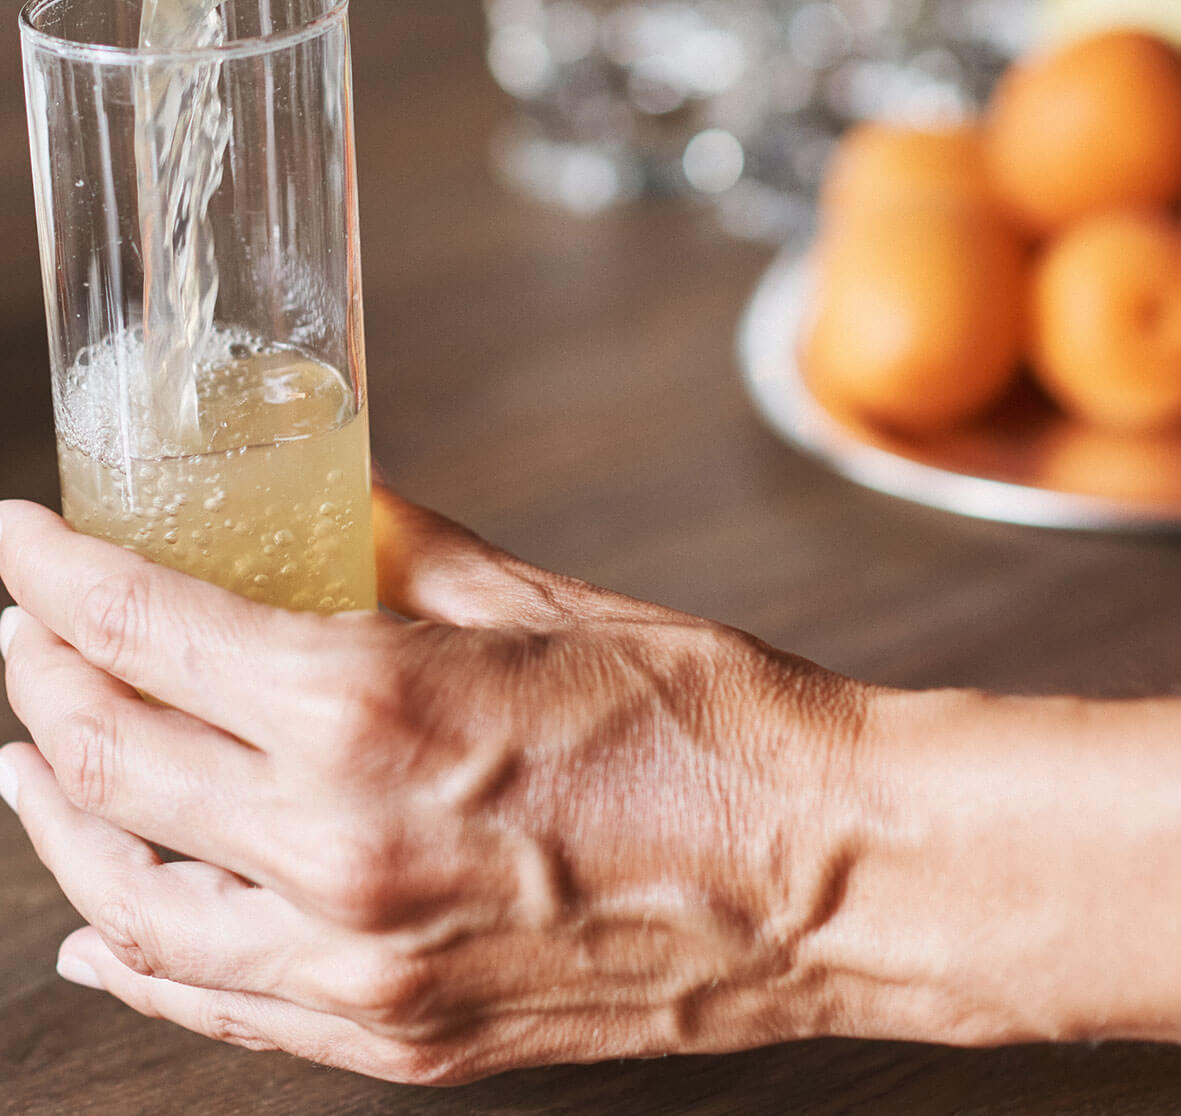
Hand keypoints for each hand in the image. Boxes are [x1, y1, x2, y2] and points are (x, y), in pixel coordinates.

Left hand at [0, 494, 866, 1083]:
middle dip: (38, 681)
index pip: (139, 631)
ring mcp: (356, 960)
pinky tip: (98, 935)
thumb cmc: (700, 718)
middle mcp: (332, 845)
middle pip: (106, 760)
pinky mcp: (396, 1037)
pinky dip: (135, 961)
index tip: (15, 539)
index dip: (50, 576)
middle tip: (22, 633)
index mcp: (364, 708)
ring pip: (130, 901)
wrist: (821, 875)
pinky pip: (217, 1004)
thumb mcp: (528, 595)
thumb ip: (393, 545)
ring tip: (24, 767)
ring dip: (54, 823)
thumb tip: (320, 506)